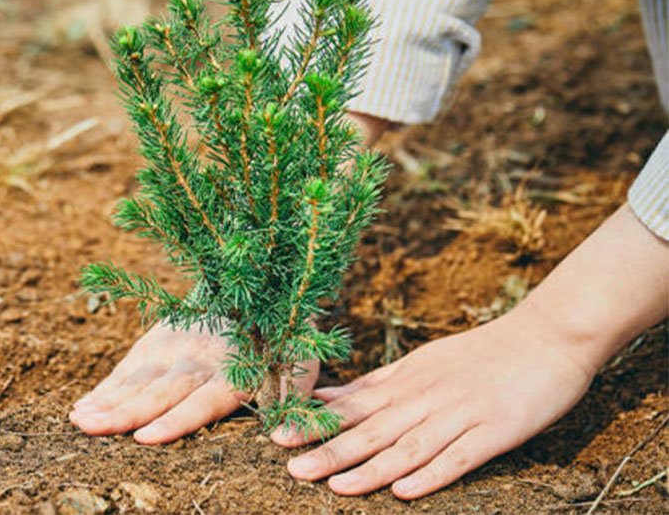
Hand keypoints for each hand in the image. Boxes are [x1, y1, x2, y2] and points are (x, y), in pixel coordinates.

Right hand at [69, 322, 318, 443]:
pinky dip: (106, 387)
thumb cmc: (284, 341)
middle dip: (123, 412)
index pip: (202, 401)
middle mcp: (200, 359)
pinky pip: (129, 366)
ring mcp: (175, 346)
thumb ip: (293, 405)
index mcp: (235, 372)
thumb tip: (282, 441)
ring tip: (78, 420)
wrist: (258, 281)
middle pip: (159, 391)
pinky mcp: (159, 339)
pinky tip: (83, 406)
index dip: (175, 421)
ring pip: (138, 378)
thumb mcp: (300, 368)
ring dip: (107, 400)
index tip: (146, 438)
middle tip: (90, 429)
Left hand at [271, 311, 593, 498]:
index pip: (353, 407)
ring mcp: (461, 414)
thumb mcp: (420, 363)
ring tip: (337, 487)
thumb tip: (322, 397)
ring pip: (409, 446)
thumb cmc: (480, 354)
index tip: (278, 437)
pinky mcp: (496, 430)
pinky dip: (433, 473)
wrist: (549, 336)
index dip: (316, 424)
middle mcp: (427, 398)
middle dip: (331, 450)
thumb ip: (373, 385)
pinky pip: (461, 456)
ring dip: (372, 468)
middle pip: (373, 429)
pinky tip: (406, 491)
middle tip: (294, 469)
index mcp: (406, 383)